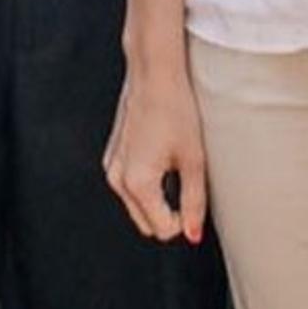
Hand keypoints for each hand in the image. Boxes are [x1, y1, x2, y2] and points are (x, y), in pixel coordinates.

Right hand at [102, 44, 209, 242]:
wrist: (154, 74)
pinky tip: (162, 158)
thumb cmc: (175, 109)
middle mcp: (118, 179)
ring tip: (175, 167)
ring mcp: (112, 167)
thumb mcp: (194, 159)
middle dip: (169, 214)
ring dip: (158, 200)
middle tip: (188, 183)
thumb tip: (194, 234)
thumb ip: (194, 202)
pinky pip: (130, 187)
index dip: (184, 221)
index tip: (195, 198)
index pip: (162, 230)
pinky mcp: (112, 156)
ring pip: (137, 207)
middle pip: (147, 224)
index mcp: (137, 183)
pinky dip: (147, 184)